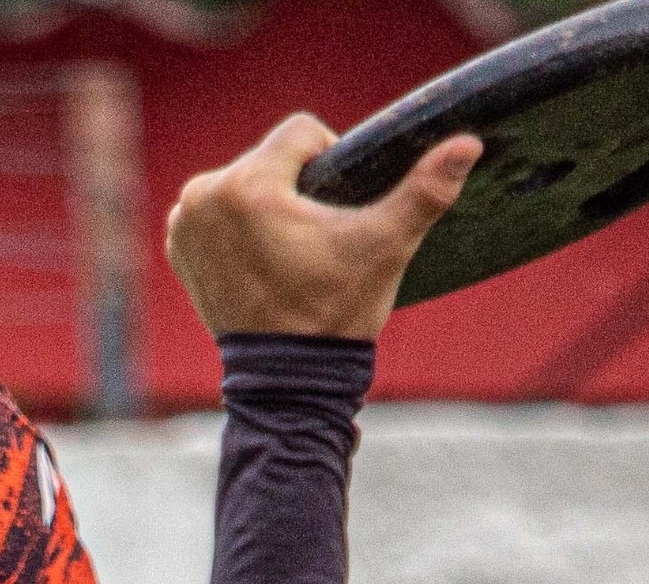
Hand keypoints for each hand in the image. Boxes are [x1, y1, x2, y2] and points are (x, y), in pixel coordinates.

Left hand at [166, 116, 480, 342]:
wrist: (288, 384)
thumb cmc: (335, 313)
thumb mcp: (385, 248)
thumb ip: (423, 192)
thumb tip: (469, 144)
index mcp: (249, 184)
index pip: (301, 133)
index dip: (331, 161)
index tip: (339, 210)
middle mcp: (205, 196)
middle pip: (270, 159)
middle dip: (297, 187)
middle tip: (314, 239)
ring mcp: (186, 224)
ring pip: (244, 181)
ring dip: (267, 203)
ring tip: (288, 251)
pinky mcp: (179, 247)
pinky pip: (218, 211)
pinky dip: (238, 227)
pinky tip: (260, 258)